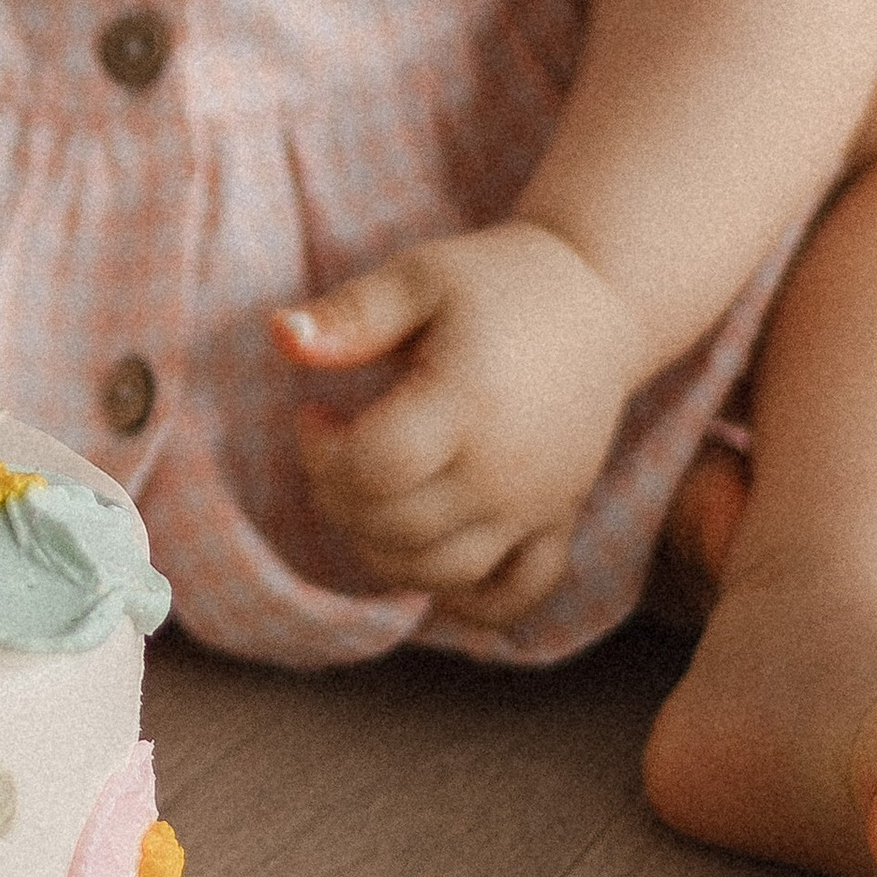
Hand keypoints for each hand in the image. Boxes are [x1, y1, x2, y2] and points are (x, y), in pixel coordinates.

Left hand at [273, 222, 646, 626]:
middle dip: (339, 495)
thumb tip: (279, 335)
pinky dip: (465, 600)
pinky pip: (513, 596)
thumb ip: (351, 314)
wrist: (597, 302)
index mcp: (467, 402)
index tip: (316, 412)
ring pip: (439, 572)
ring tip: (373, 488)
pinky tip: (429, 561)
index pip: (371, 468)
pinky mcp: (556, 523)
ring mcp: (535, 505)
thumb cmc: (496, 282)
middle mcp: (504, 469)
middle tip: (337, 446)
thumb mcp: (419, 276)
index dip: (319, 451)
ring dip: (380, 546)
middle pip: (394, 527)